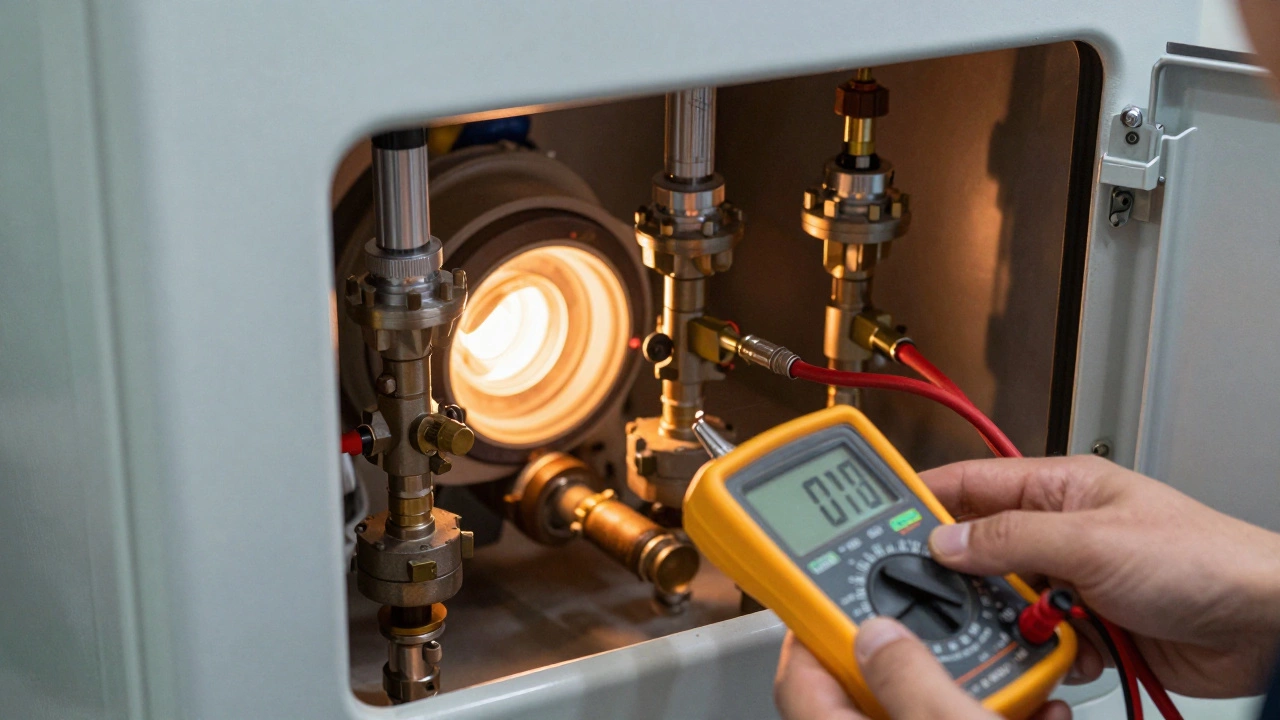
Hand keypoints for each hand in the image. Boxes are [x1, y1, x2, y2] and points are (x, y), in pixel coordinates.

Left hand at [775, 617, 1070, 719]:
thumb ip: (911, 681)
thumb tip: (877, 636)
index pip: (799, 682)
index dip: (816, 628)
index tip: (839, 593)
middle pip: (866, 697)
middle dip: (914, 658)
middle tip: (940, 632)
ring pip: (925, 718)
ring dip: (968, 692)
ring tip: (1008, 678)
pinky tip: (1036, 714)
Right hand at [923, 455, 1279, 697]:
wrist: (1264, 627)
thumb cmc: (1203, 558)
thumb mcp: (1091, 540)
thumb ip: (1010, 539)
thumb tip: (944, 540)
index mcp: (1058, 488)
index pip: (971, 484)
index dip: (923, 497)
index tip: (878, 517)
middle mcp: (1060, 532)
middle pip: (981, 552)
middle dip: (970, 580)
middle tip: (947, 596)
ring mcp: (1074, 581)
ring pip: (1005, 603)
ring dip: (1013, 622)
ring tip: (1033, 627)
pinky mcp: (1090, 626)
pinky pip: (1038, 640)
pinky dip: (1046, 652)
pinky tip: (1071, 651)